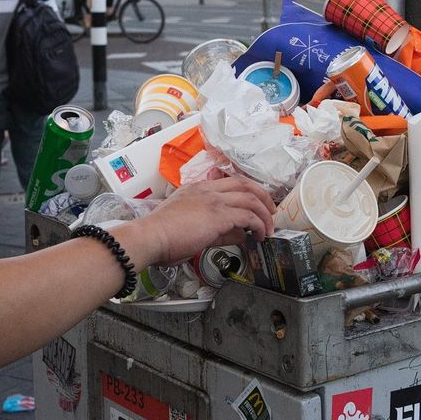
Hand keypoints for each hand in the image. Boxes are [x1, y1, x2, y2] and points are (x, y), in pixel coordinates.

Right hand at [124, 177, 275, 266]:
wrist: (150, 237)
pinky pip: (248, 216)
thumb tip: (240, 234)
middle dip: (263, 197)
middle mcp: (208, 190)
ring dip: (264, 214)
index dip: (248, 192)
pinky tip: (259, 236)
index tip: (256, 204)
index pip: (231, 183)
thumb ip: (219, 230)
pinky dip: (258, 225)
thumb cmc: (162, 236)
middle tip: (271, 211)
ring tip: (268, 228)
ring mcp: (213, 200)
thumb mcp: (193, 228)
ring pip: (251, 199)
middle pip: (245, 184)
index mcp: (198, 189)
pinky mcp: (218, 215)